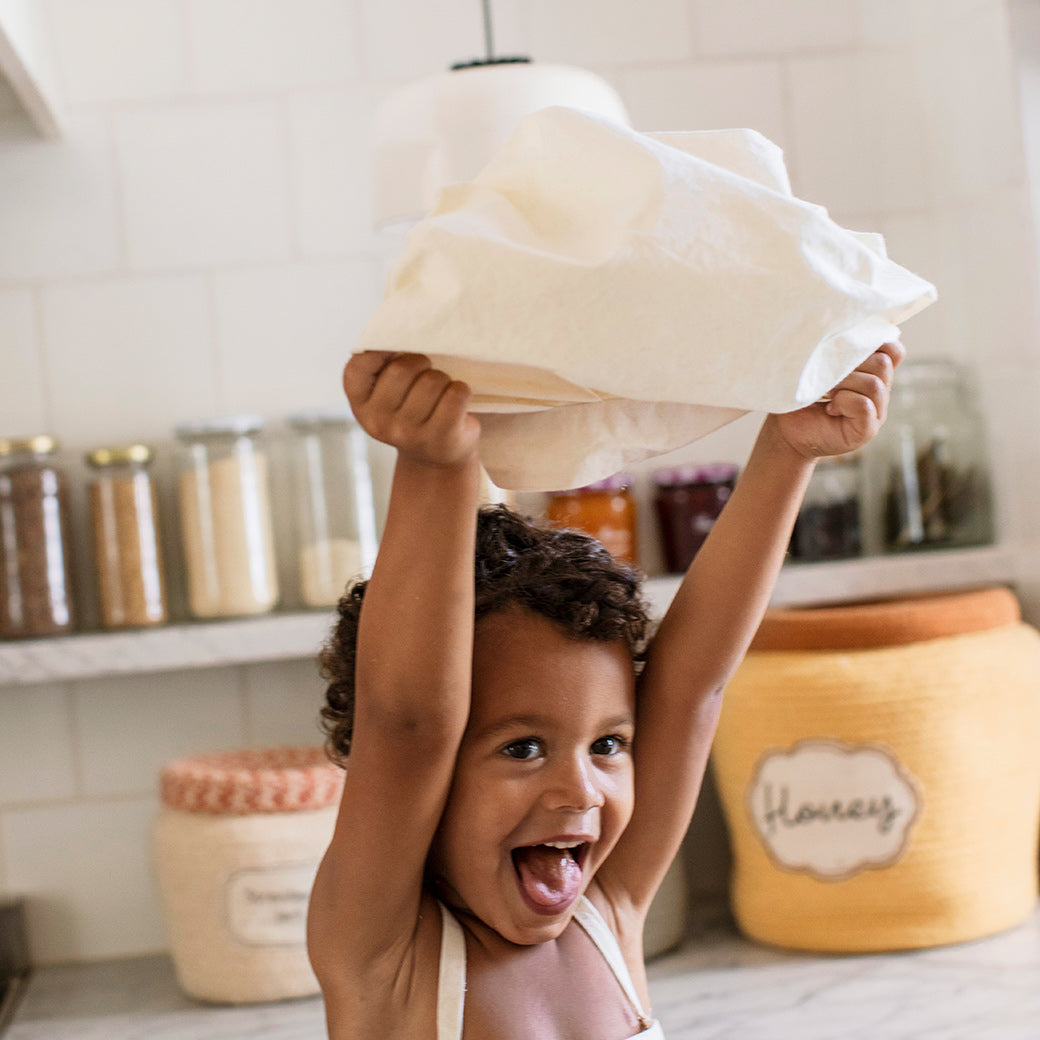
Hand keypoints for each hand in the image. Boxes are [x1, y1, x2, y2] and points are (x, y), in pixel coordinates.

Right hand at [343, 352, 479, 467]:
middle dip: (421, 363)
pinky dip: (461, 390)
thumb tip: (402, 328)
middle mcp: (379, 422)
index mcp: (361, 404)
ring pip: (432, 381)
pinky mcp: (440, 438)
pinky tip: (456, 400)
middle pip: (402, 369)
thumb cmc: (412, 407)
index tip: (397, 350)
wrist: (435, 456)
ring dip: (443, 379)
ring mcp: (409, 434)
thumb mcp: (388, 390)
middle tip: (427, 372)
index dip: (380, 349)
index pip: (358, 366)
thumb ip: (384, 363)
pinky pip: (455, 395)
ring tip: (441, 393)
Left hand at [772, 341, 904, 459]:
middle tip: (827, 375)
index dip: (875, 343)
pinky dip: (844, 401)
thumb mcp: (817, 365)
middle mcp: (880, 392)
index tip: (845, 348)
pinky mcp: (867, 430)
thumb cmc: (799, 395)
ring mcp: (877, 412)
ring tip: (826, 392)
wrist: (786, 430)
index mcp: (872, 373)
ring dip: (844, 383)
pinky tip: (830, 408)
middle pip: (883, 363)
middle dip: (851, 364)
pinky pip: (864, 405)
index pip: (894, 350)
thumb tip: (839, 322)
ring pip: (874, 384)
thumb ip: (835, 348)